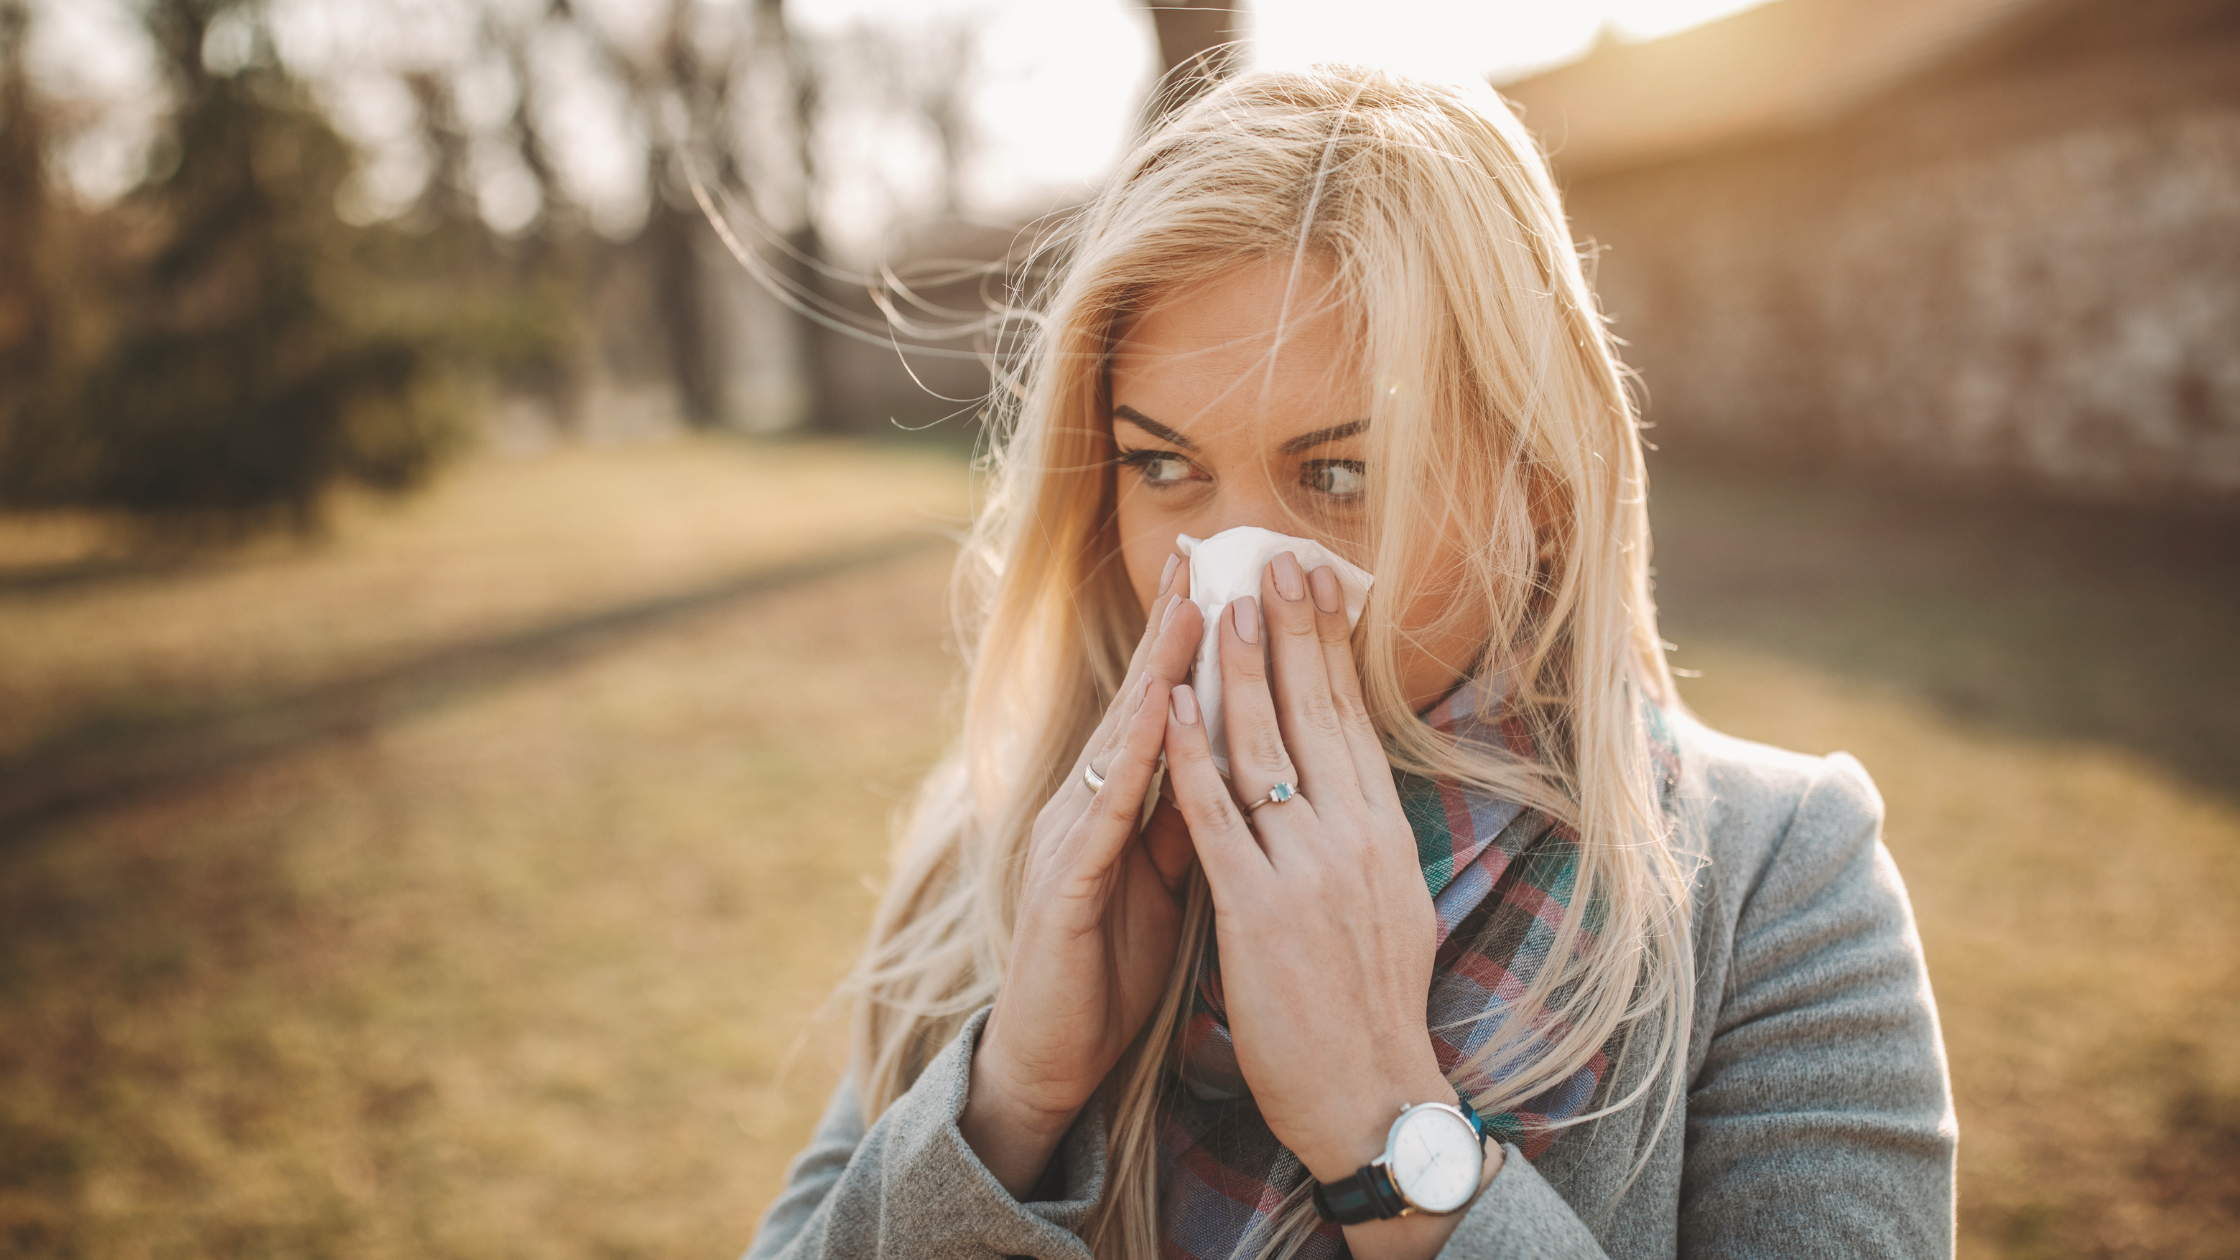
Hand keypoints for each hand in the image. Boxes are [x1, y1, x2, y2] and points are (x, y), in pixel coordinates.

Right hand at [959, 555, 1203, 1195]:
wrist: (1053, 1055)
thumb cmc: (1107, 965)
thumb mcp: (1166, 882)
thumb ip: (1187, 820)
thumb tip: (1230, 764)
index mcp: (1116, 805)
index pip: (1162, 710)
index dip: (1191, 647)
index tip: (1229, 580)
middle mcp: (1086, 806)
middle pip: (1139, 703)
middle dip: (1172, 631)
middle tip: (1206, 557)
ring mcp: (1068, 840)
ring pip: (1120, 742)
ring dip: (1157, 674)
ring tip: (1192, 609)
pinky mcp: (1061, 886)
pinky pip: (1104, 812)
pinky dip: (1134, 760)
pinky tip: (1158, 716)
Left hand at [1161, 552, 1500, 1256]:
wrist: (1372, 1097)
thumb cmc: (1372, 1008)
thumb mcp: (1391, 904)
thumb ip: (1365, 838)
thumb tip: (1354, 778)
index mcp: (1384, 835)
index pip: (1352, 719)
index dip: (1329, 647)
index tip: (1313, 584)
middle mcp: (1354, 840)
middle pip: (1316, 714)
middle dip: (1291, 632)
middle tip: (1272, 559)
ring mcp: (1307, 872)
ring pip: (1266, 749)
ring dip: (1241, 670)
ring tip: (1223, 604)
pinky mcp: (1258, 910)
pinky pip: (1217, 816)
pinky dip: (1191, 754)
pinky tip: (1174, 704)